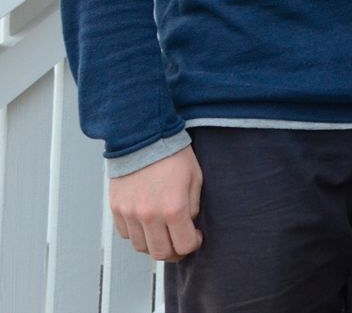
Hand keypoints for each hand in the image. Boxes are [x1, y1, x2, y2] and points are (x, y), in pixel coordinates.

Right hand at [110, 146, 202, 260]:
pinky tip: (147, 223)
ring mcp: (129, 214)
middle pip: (160, 253)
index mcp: (173, 208)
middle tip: (180, 242)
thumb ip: (193, 207)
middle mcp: (149, 216)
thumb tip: (188, 225)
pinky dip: (137, 234)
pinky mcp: (116, 209)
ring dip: (154, 244)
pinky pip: (126, 234)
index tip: (195, 236)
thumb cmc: (173, 155)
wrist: (143, 138)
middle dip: (174, 252)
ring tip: (163, 232)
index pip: (184, 245)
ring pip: (141, 247)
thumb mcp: (195, 179)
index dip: (193, 244)